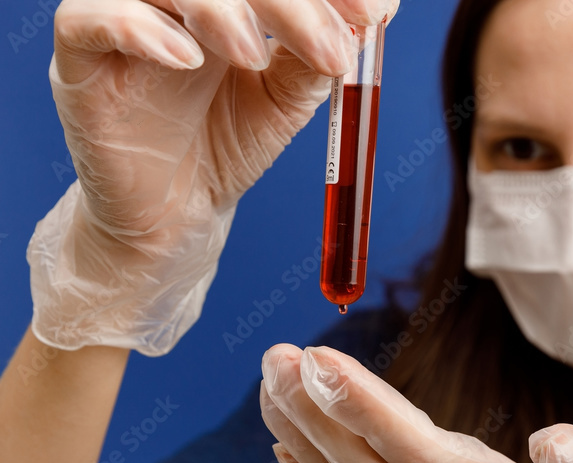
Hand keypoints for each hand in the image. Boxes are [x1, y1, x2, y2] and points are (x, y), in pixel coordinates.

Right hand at [28, 0, 397, 354]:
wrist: (177, 215)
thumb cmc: (228, 147)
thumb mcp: (288, 100)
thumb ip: (320, 54)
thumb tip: (375, 11)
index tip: (371, 13)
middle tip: (331, 46)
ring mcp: (121, 19)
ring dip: (221, 9)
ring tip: (256, 57)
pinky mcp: (79, 58)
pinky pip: (90, 17)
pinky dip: (141, 29)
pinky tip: (189, 60)